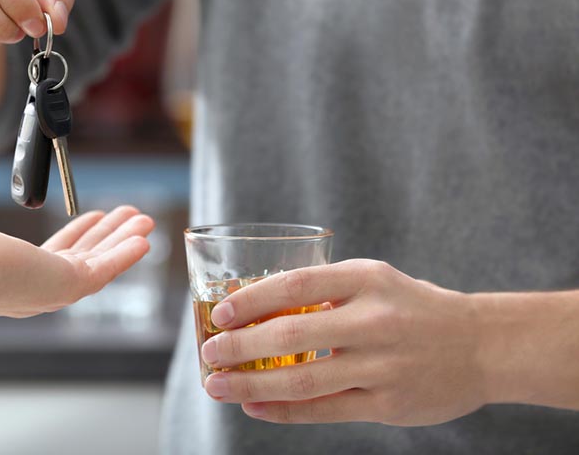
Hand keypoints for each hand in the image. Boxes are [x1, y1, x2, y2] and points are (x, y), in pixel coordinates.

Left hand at [0, 206, 152, 317]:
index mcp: (10, 279)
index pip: (53, 257)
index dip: (79, 236)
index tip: (94, 218)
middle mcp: (33, 291)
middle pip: (81, 261)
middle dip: (107, 238)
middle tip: (127, 218)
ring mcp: (51, 291)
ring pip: (96, 264)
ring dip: (122, 241)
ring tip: (142, 221)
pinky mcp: (66, 287)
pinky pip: (104, 270)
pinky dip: (125, 254)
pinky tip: (142, 238)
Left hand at [200, 259, 485, 425]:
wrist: (480, 345)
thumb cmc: (411, 307)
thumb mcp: (373, 280)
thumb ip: (324, 290)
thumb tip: (255, 306)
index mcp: (365, 279)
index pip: (295, 285)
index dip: (250, 300)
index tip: (219, 313)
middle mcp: (373, 320)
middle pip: (292, 335)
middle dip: (240, 347)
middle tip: (208, 353)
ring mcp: (382, 364)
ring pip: (303, 379)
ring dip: (251, 384)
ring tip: (218, 385)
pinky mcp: (388, 403)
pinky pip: (324, 409)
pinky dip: (283, 410)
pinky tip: (254, 406)